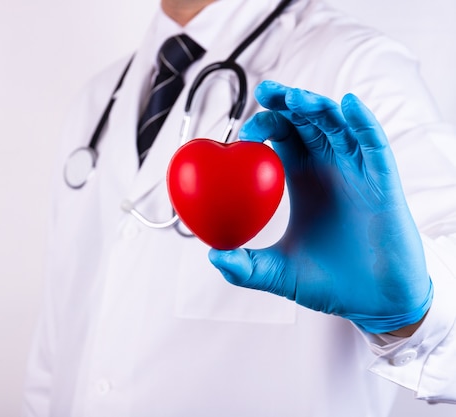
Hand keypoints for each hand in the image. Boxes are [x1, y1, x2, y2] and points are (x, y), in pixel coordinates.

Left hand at [208, 81, 432, 333]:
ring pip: (338, 124)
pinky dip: (362, 121)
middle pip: (306, 120)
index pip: (281, 136)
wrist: (374, 302)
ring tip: (296, 99)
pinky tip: (347, 104)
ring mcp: (357, 170)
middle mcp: (328, 167)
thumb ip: (246, 267)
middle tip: (266, 93)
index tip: (243, 133)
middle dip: (286, 101)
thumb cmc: (330, 282)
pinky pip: (374, 144)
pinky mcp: (383, 181)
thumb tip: (212, 256)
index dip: (264, 124)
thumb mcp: (279, 272)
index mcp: (301, 178)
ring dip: (318, 106)